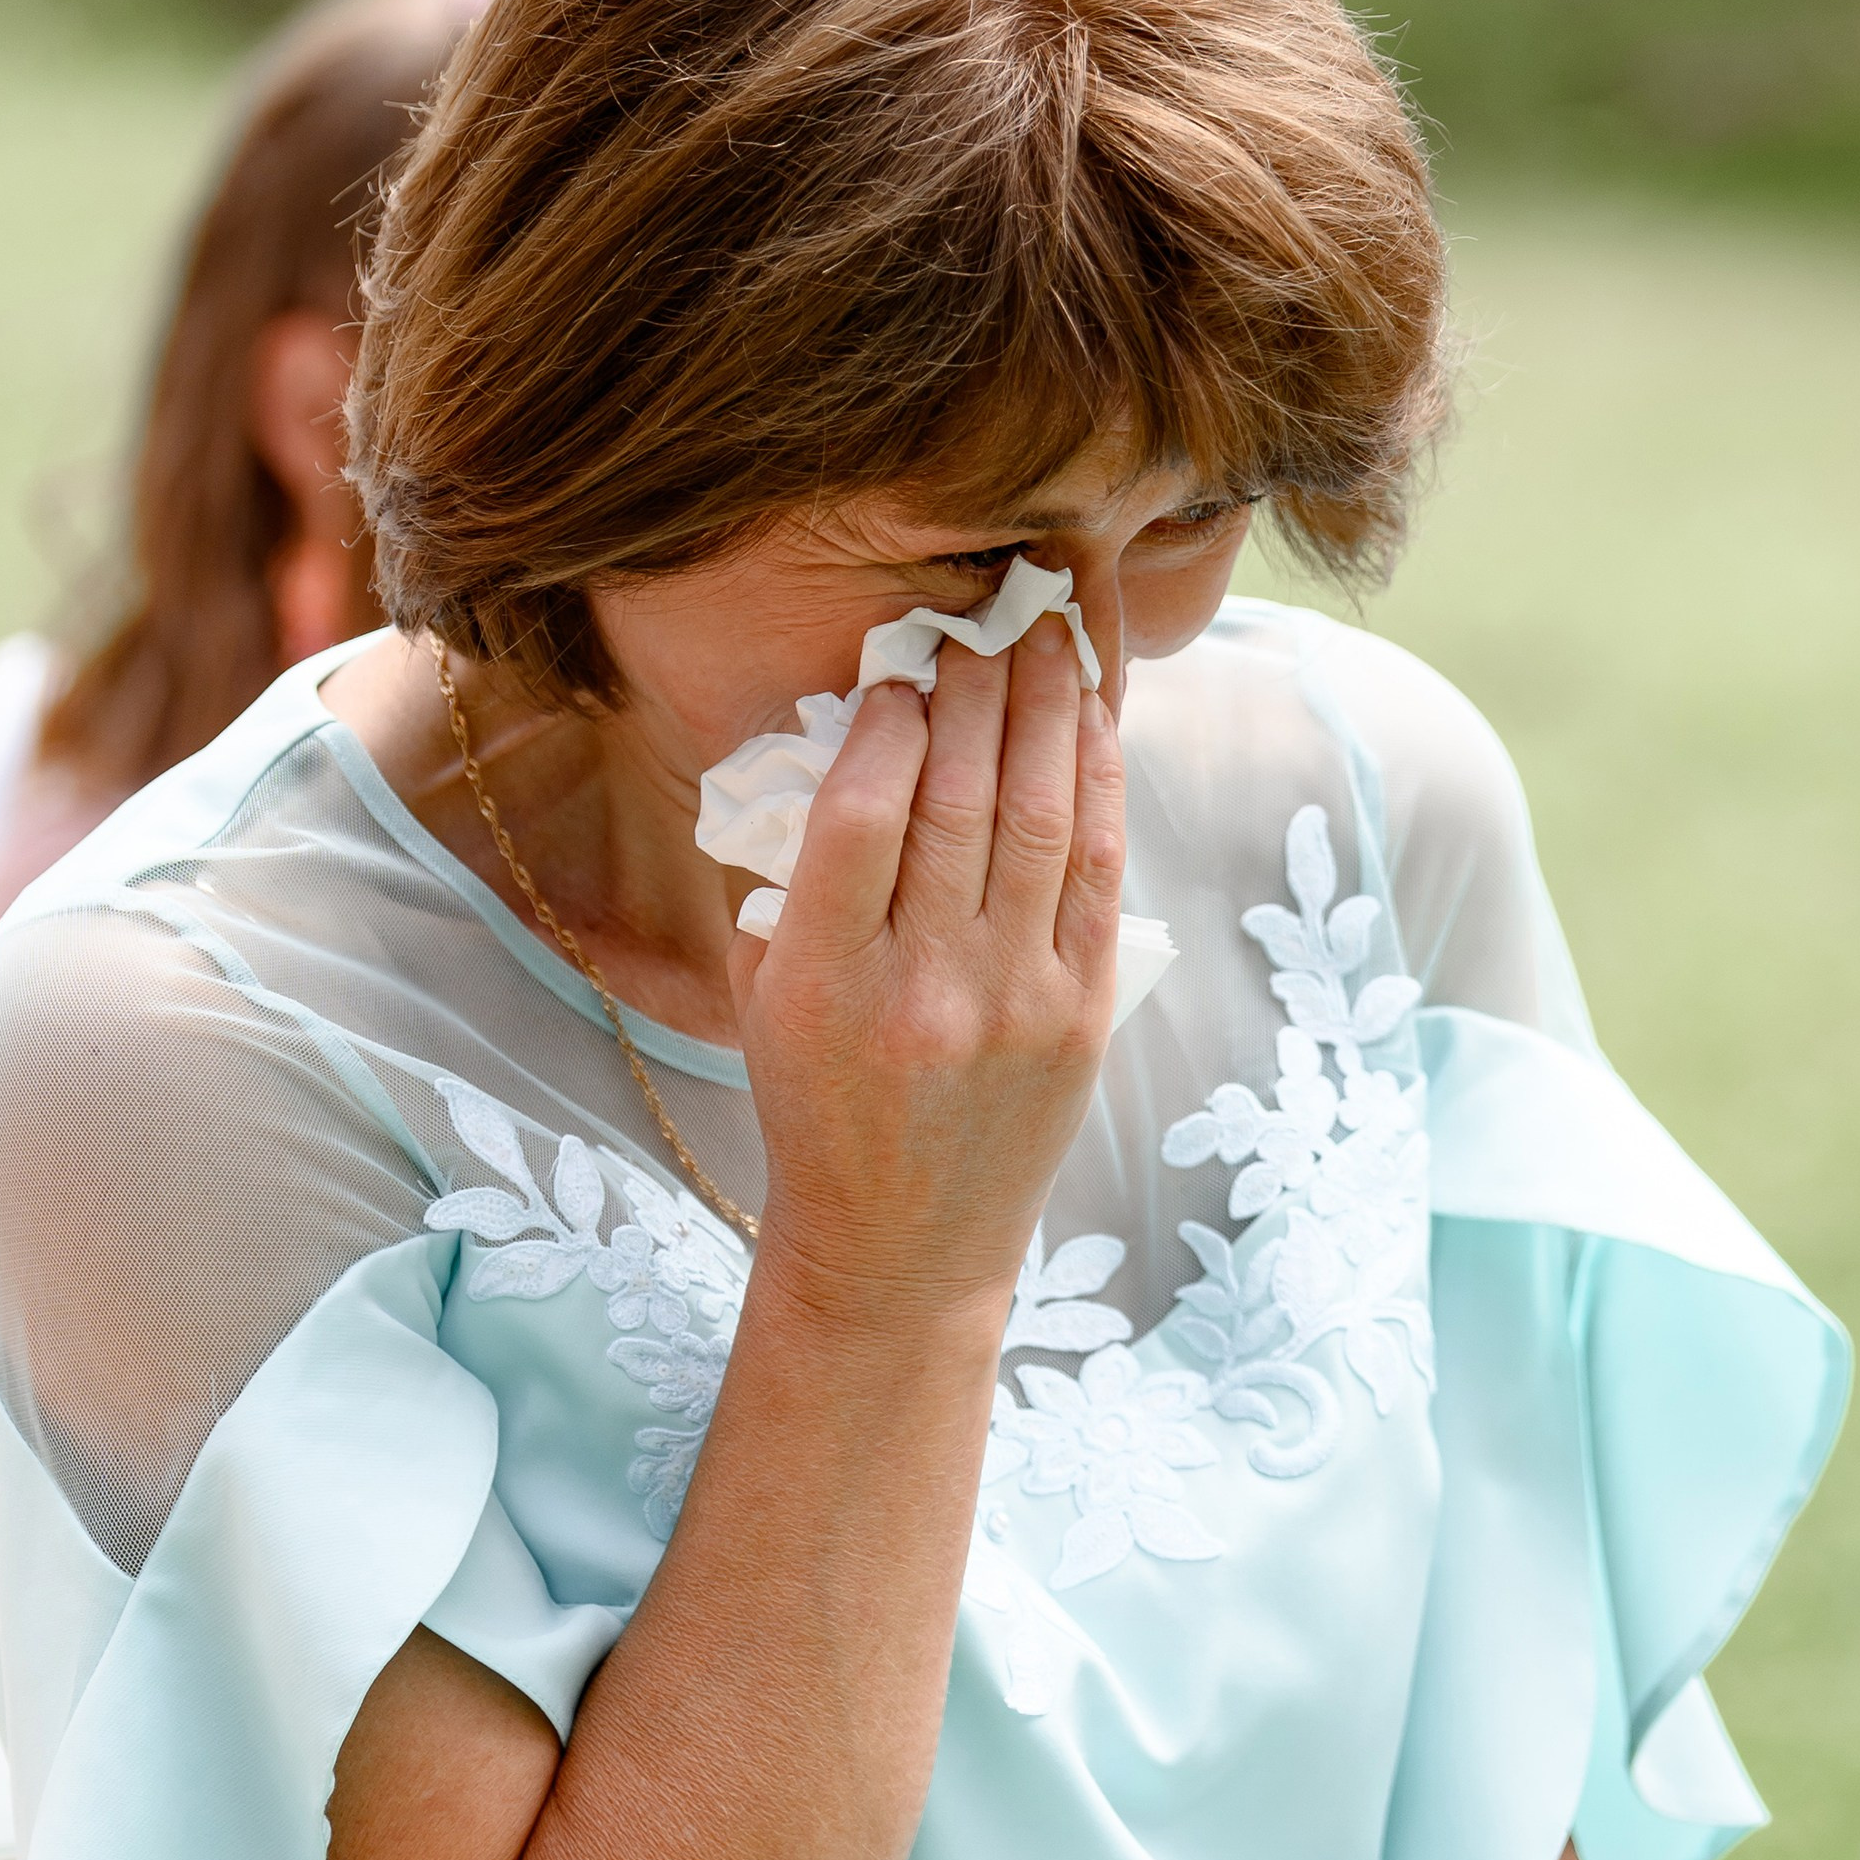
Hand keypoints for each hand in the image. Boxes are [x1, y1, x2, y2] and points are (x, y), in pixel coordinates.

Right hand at [729, 613, 1123, 1322]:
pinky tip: (1092, 719)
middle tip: (987, 611)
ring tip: (1047, 634)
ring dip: (1048, 709)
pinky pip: (1095, 870)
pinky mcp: (1080, 1015)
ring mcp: (1014, 1002)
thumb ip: (792, 880)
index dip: (885, 724)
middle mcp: (924, 989)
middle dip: (979, 686)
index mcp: (822, 983)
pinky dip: (1096, 781)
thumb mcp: (764, 1001)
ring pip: (1040, 818)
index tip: (898, 672)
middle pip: (962, 798)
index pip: (858, 814)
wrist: (900, 1248)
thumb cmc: (818, 1108)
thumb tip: (852, 740)